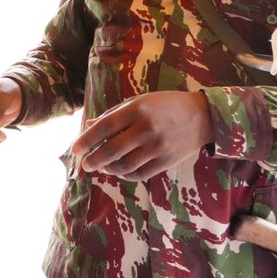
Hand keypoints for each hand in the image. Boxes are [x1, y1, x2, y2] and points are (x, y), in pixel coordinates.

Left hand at [70, 91, 212, 180]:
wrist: (201, 116)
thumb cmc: (163, 105)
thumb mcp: (138, 102)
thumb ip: (112, 114)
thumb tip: (88, 125)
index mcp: (136, 110)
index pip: (104, 127)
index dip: (87, 140)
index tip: (74, 150)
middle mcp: (146, 129)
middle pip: (112, 150)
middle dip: (94, 160)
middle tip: (85, 165)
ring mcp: (157, 147)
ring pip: (125, 165)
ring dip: (109, 169)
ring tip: (102, 167)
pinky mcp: (167, 161)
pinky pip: (140, 174)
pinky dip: (125, 175)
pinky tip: (119, 171)